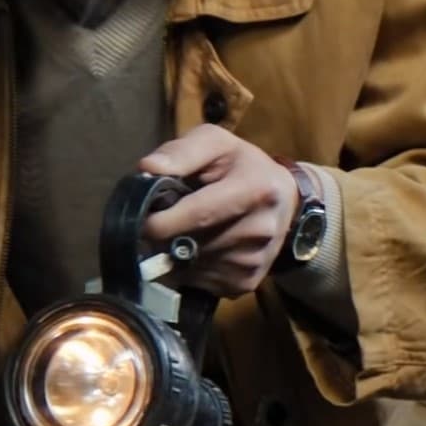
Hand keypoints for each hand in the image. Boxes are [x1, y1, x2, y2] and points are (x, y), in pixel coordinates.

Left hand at [136, 125, 298, 294]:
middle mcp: (260, 229)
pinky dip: (189, 267)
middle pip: (191, 242)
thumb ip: (181, 152)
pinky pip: (199, 281)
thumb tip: (147, 168)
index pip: (199, 213)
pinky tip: (198, 247)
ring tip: (184, 230)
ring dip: (175, 251)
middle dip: (164, 236)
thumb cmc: (241, 166)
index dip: (162, 220)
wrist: (284, 200)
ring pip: (191, 264)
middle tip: (158, 221)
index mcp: (255, 189)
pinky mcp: (247, 282)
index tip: (141, 218)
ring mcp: (255, 260)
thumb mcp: (215, 143)